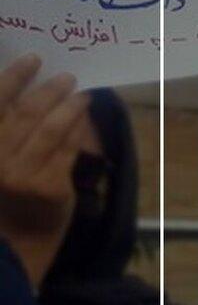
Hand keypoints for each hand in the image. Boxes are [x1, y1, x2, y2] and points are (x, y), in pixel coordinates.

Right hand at [0, 54, 88, 284]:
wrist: (12, 245)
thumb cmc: (0, 198)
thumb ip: (4, 129)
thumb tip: (26, 89)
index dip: (14, 76)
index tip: (32, 59)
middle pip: (25, 112)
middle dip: (48, 89)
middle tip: (66, 75)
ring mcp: (23, 173)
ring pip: (51, 129)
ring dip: (68, 106)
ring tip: (80, 93)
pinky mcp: (51, 186)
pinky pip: (68, 150)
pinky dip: (77, 130)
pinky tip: (83, 118)